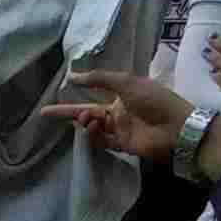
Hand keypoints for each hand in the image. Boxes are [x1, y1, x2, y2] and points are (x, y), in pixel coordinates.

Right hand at [42, 62, 192, 165]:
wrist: (175, 127)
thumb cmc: (154, 100)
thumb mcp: (126, 82)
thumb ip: (99, 78)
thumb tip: (72, 76)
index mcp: (123, 94)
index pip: (95, 92)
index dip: (79, 89)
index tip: (64, 85)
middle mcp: (119, 112)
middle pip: (87, 112)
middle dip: (66, 113)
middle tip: (45, 113)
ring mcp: (120, 129)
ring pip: (93, 126)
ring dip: (85, 121)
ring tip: (87, 119)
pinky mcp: (122, 145)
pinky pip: (101, 140)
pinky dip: (94, 134)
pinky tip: (95, 126)